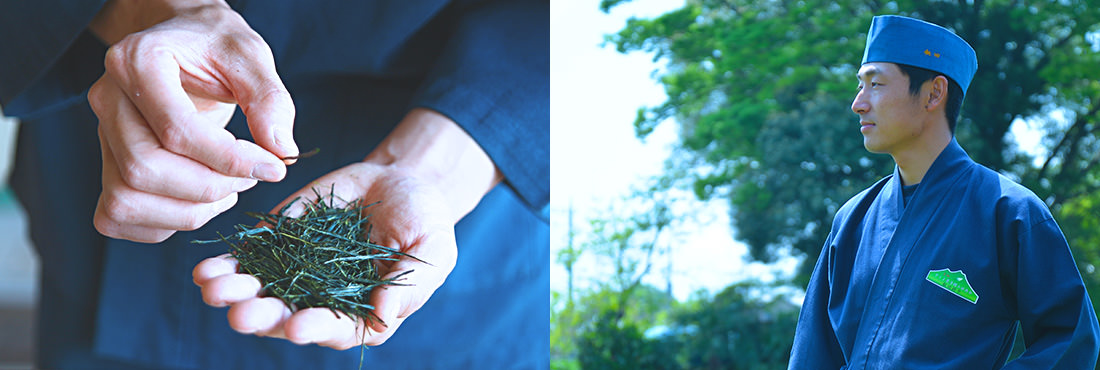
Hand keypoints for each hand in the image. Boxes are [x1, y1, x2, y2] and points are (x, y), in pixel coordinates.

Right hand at [88, 0, 297, 242]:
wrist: (185, 42)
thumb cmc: (215, 46)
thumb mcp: (250, 56)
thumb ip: (269, 99)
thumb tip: (281, 151)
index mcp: (137, 62)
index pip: (175, 130)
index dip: (229, 160)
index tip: (273, 167)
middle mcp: (108, 99)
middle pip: (143, 170)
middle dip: (208, 188)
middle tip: (250, 178)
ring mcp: (101, 135)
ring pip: (125, 200)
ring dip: (187, 212)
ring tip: (228, 190)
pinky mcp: (106, 164)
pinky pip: (116, 216)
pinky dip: (163, 224)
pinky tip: (200, 202)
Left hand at [193, 163, 457, 347]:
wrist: (401, 182)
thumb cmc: (425, 222)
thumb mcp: (432, 250)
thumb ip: (409, 285)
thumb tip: (383, 315)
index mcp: (362, 313)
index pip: (336, 328)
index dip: (316, 328)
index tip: (297, 326)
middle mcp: (323, 301)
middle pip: (287, 316)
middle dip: (262, 315)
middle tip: (240, 313)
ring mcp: (297, 273)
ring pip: (259, 291)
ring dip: (234, 293)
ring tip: (212, 288)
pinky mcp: (279, 243)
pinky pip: (249, 257)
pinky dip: (227, 265)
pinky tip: (207, 269)